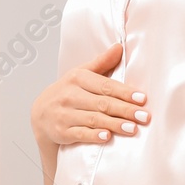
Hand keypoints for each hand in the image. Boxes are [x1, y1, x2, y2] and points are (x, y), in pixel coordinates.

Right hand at [30, 42, 149, 145]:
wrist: (40, 114)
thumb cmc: (67, 92)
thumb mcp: (80, 74)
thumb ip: (101, 63)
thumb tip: (119, 47)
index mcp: (77, 79)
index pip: (105, 86)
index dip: (124, 92)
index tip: (142, 99)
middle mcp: (70, 95)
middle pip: (102, 103)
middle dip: (125, 110)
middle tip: (145, 116)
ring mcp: (65, 114)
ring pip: (93, 119)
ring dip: (115, 124)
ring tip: (133, 128)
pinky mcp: (61, 131)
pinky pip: (79, 134)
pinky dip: (93, 136)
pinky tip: (107, 137)